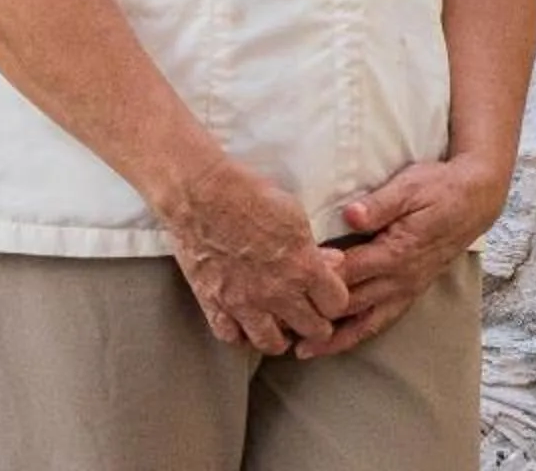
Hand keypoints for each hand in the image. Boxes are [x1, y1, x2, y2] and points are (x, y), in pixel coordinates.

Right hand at [159, 155, 350, 354]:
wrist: (198, 191)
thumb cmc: (246, 193)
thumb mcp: (292, 213)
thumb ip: (314, 247)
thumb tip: (333, 264)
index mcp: (302, 267)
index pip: (336, 304)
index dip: (333, 299)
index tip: (325, 293)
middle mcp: (276, 292)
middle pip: (313, 330)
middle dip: (314, 320)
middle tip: (306, 310)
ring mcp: (243, 302)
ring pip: (272, 344)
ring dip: (278, 335)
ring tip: (276, 322)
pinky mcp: (213, 302)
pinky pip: (231, 337)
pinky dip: (239, 332)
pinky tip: (242, 320)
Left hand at [293, 156, 505, 359]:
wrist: (474, 200)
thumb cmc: (438, 189)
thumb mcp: (409, 187)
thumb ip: (379, 204)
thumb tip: (350, 215)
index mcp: (395, 253)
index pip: (348, 272)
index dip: (317, 282)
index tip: (286, 289)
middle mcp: (400, 278)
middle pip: (352, 305)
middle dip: (317, 318)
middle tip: (281, 330)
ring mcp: (407, 288)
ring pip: (367, 322)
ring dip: (337, 338)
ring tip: (305, 351)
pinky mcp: (410, 290)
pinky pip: (382, 320)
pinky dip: (359, 334)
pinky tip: (340, 342)